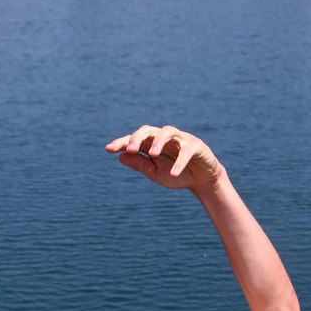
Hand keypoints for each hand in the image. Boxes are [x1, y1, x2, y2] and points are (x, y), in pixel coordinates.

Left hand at [105, 125, 223, 191]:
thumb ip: (140, 165)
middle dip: (138, 138)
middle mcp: (164, 138)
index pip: (134, 140)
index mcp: (152, 144)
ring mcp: (180, 139)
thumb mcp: (155, 173)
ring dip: (159, 142)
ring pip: (167, 132)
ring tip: (153, 154)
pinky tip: (174, 174)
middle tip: (131, 149)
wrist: (201, 180)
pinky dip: (180, 162)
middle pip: (148, 130)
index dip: (121, 143)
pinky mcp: (196, 145)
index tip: (108, 149)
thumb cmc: (176, 174)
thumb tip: (121, 156)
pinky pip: (186, 151)